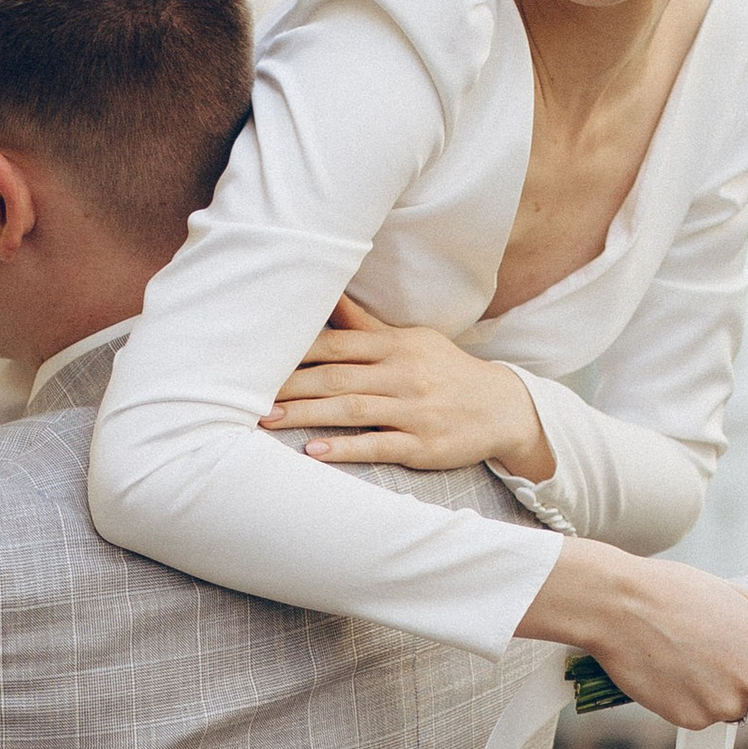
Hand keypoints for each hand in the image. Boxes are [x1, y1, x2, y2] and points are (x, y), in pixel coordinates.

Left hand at [262, 298, 552, 477]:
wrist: (503, 408)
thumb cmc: (445, 372)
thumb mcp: (410, 341)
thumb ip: (365, 326)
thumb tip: (326, 295)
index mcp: (395, 346)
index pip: (337, 343)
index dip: (296, 351)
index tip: (257, 357)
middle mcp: (403, 374)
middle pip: (337, 376)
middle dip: (290, 384)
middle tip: (244, 394)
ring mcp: (413, 410)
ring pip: (352, 410)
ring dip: (307, 416)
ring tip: (267, 421)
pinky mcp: (423, 445)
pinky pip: (379, 446)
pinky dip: (346, 449)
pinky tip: (315, 453)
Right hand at [516, 544, 747, 730]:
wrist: (619, 607)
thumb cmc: (674, 592)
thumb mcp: (737, 598)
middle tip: (733, 665)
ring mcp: (722, 707)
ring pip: (736, 713)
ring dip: (723, 695)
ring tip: (693, 661)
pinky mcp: (690, 720)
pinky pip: (703, 718)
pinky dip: (692, 702)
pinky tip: (674, 673)